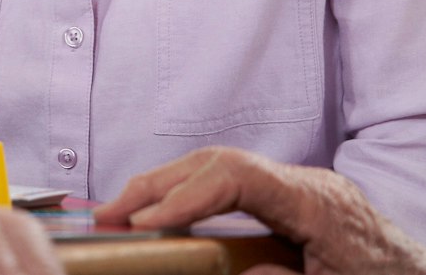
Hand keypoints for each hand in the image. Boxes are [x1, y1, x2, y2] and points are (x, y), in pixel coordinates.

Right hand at [95, 147, 425, 274]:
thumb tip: (240, 270)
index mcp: (317, 203)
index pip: (237, 178)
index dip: (185, 195)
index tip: (146, 223)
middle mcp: (307, 182)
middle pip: (217, 161)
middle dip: (157, 185)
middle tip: (107, 215)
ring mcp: (301, 184)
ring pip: (219, 164)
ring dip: (167, 184)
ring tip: (121, 212)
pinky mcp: (296, 196)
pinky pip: (232, 180)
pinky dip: (191, 192)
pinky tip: (164, 213)